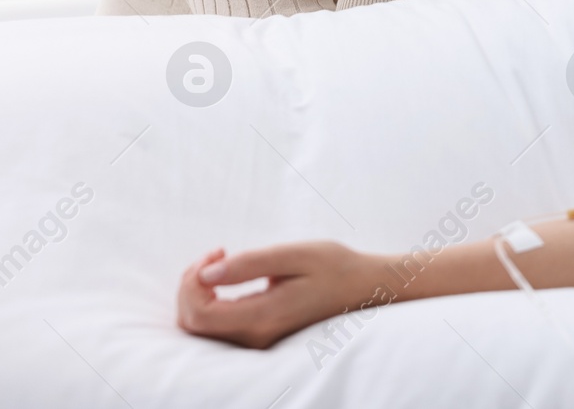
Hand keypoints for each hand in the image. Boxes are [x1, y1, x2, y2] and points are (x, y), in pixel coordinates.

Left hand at [177, 242, 388, 349]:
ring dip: (198, 293)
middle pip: (193, 324)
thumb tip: (206, 273)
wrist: (363, 287)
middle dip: (191, 285)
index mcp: (263, 317)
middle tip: (217, 253)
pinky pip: (216, 328)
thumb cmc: (334, 266)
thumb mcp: (295, 254)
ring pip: (201, 328)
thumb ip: (250, 264)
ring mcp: (257, 341)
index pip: (200, 314)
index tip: (219, 250)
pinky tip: (226, 279)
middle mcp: (256, 337)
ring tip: (221, 263)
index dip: (193, 281)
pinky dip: (209, 301)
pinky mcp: (259, 337)